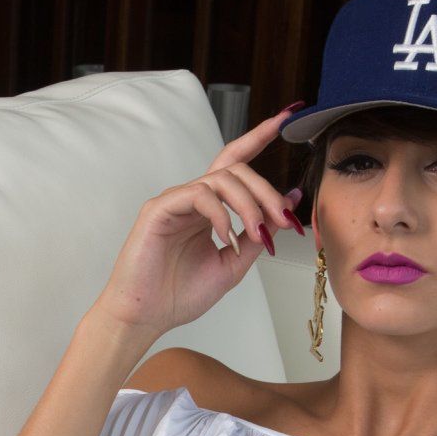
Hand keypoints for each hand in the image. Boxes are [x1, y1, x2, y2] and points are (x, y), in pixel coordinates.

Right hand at [90, 102, 310, 341]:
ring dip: (248, 203)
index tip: (286, 118)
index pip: (235, 164)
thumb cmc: (180, 295)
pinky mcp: (159, 209)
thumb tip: (289, 201)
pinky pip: (198, 195)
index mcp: (209, 209)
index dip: (260, 137)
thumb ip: (259, 232)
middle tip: (285, 218)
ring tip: (257, 233)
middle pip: (236, 169)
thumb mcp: (234, 264)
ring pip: (220, 178)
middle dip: (266, 190)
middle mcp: (192, 199)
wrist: (147, 317)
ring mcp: (174, 201)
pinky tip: (226, 237)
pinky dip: (219, 213)